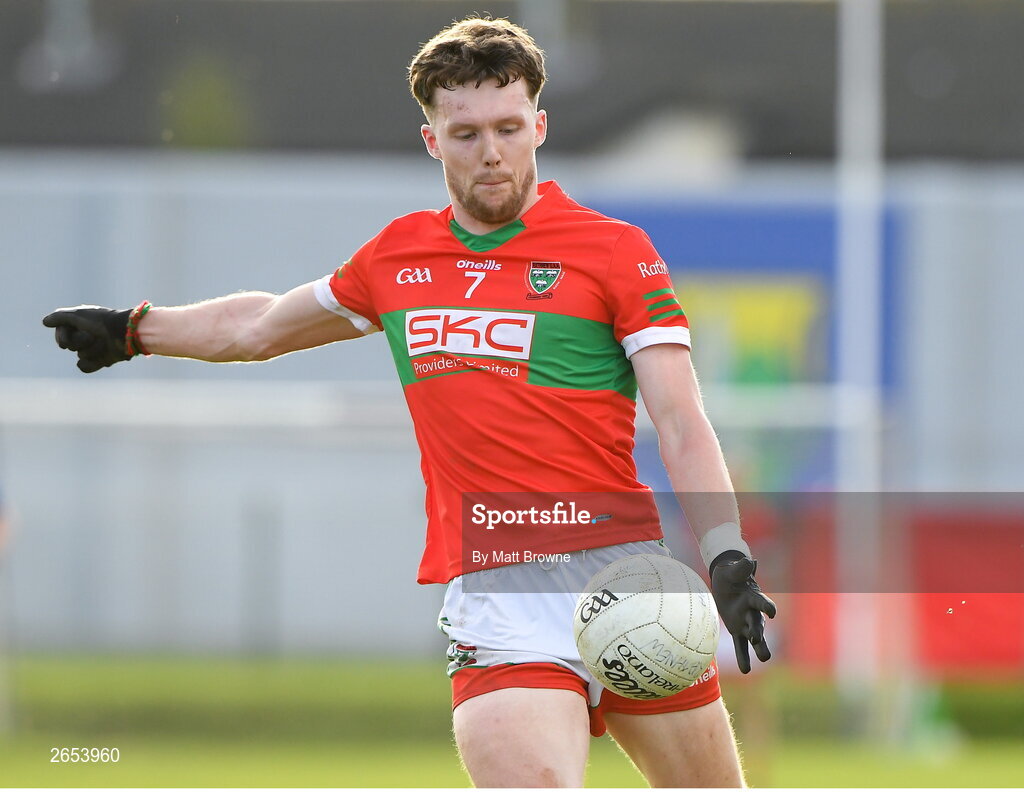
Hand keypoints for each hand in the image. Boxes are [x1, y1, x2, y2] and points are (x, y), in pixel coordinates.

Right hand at [42, 306, 131, 372]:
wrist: (126, 333)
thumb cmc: (102, 321)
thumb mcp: (78, 315)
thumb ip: (60, 317)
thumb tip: (45, 322)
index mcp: (81, 323)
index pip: (61, 334)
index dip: (61, 337)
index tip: (64, 340)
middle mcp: (86, 335)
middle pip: (69, 345)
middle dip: (79, 341)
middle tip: (92, 336)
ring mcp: (94, 348)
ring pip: (80, 355)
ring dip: (91, 350)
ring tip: (104, 343)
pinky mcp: (102, 360)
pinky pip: (84, 367)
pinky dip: (92, 363)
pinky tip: (103, 356)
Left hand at [710, 551, 776, 672]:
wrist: (726, 581)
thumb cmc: (730, 574)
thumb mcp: (732, 570)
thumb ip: (741, 568)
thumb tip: (750, 561)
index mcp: (752, 597)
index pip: (761, 602)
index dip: (766, 607)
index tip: (772, 612)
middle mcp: (752, 612)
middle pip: (758, 623)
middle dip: (758, 631)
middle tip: (758, 639)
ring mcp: (746, 623)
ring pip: (754, 637)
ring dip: (758, 647)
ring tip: (764, 658)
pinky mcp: (738, 630)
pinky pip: (740, 645)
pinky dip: (743, 657)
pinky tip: (745, 670)